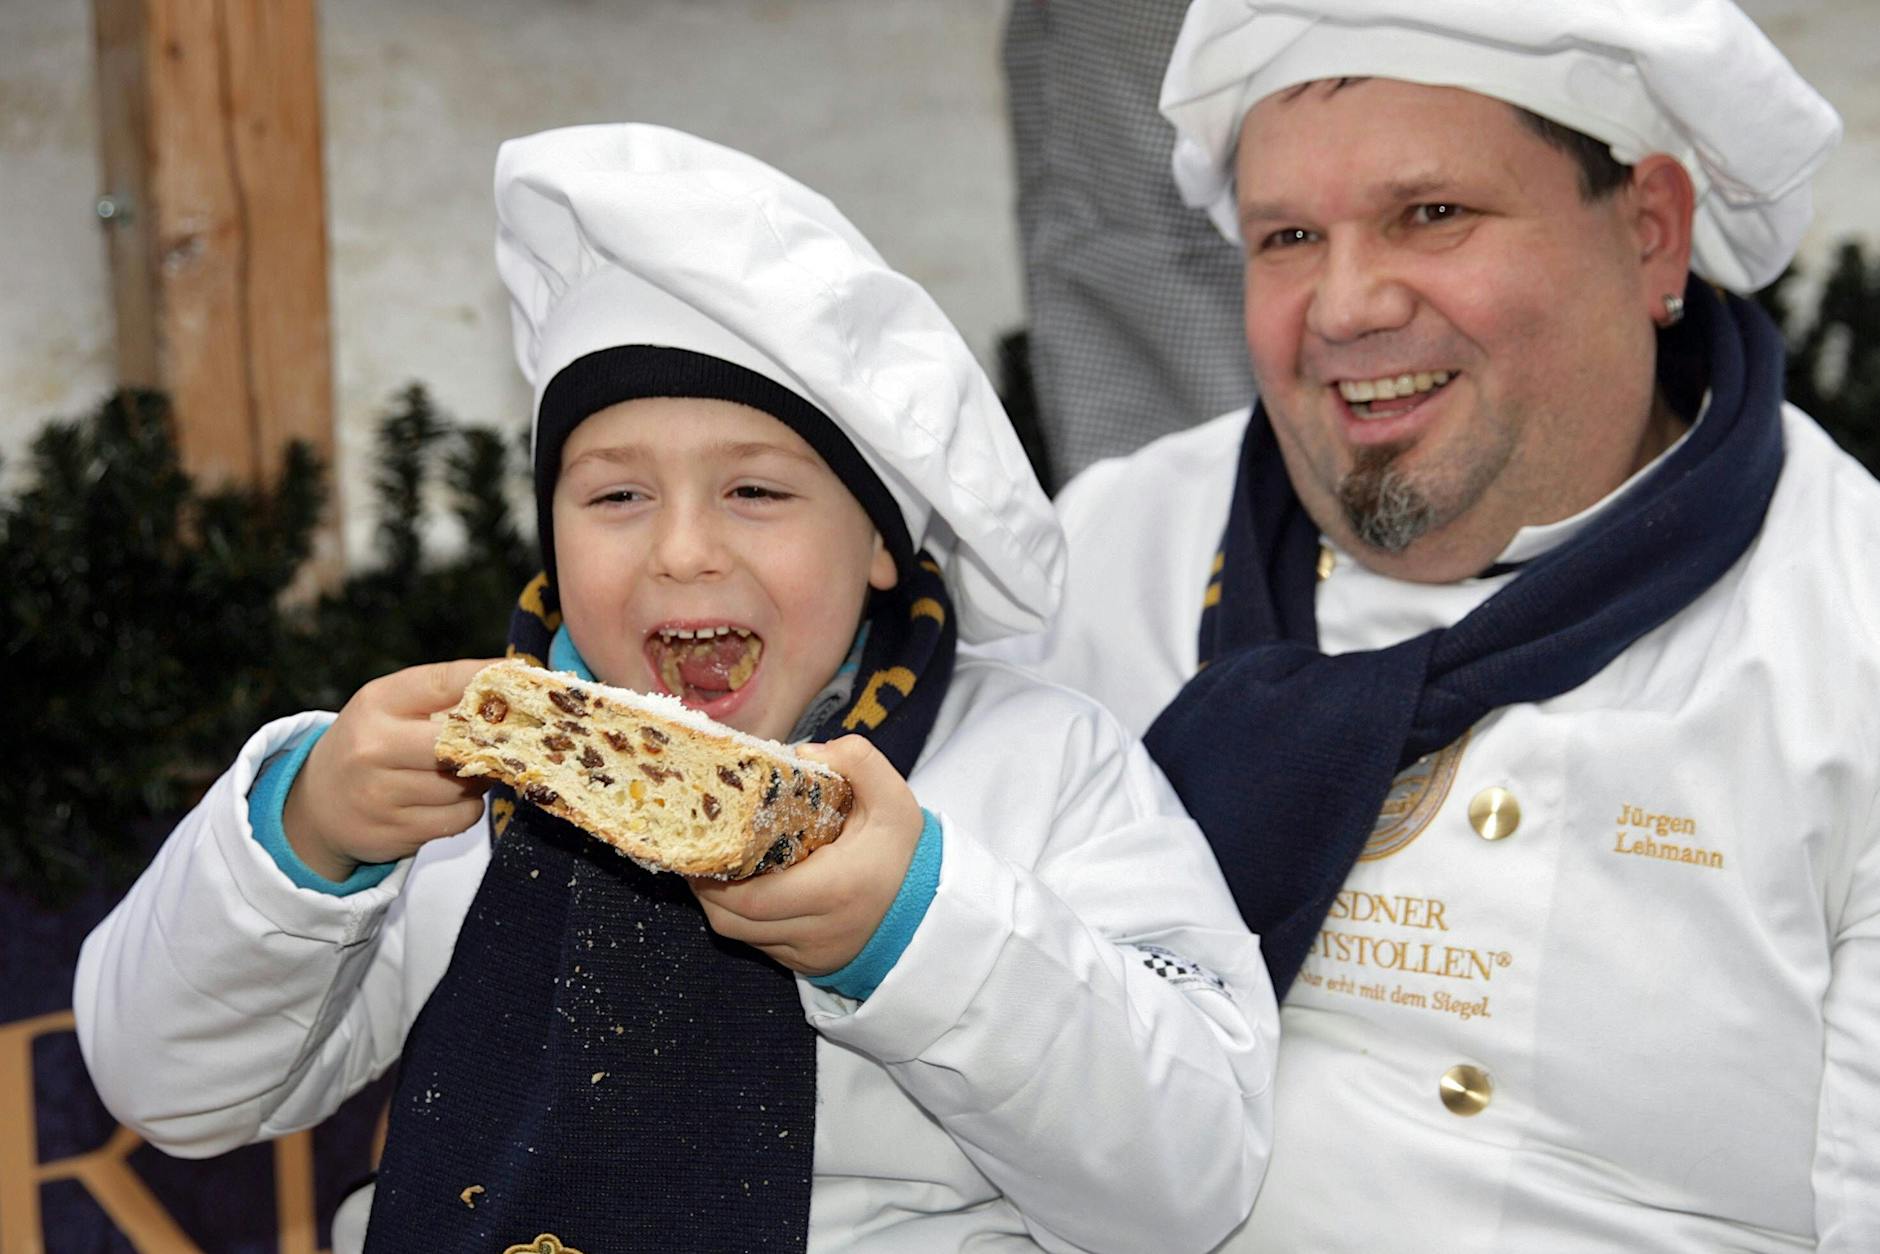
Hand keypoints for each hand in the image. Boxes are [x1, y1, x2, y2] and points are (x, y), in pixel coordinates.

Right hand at [281, 657, 501, 880]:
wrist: (316, 807)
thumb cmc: (369, 746)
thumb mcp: (389, 708)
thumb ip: (443, 694)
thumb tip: (511, 681)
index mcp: (376, 704)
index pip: (443, 681)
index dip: (488, 678)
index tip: (520, 676)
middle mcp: (373, 748)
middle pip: (459, 742)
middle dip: (488, 743)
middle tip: (501, 740)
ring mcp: (381, 795)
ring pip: (465, 785)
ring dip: (478, 779)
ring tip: (463, 771)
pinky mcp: (395, 832)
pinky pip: (461, 818)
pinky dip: (466, 808)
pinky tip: (448, 800)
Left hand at [691, 735, 924, 975]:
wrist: (932, 905)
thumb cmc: (906, 852)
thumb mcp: (894, 798)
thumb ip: (858, 761)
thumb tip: (802, 754)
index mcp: (836, 888)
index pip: (751, 897)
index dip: (714, 876)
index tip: (701, 845)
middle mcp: (820, 930)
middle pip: (734, 921)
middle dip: (705, 888)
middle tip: (697, 852)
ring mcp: (813, 953)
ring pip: (741, 937)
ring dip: (719, 905)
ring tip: (710, 868)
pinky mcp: (810, 965)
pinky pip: (760, 945)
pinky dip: (742, 920)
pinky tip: (740, 890)